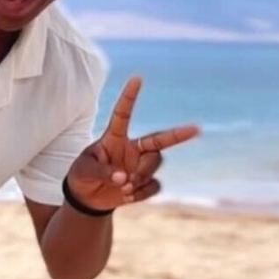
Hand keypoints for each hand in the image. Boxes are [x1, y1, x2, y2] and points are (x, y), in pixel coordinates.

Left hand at [66, 76, 198, 211]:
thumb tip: (124, 178)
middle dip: (178, 134)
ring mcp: (139, 166)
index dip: (129, 96)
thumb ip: (102, 172)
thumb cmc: (82, 177)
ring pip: (156, 163)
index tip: (137, 78)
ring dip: (142, 175)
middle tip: (196, 130)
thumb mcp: (84, 171)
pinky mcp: (143, 184)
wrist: (86, 200)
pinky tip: (126, 197)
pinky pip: (154, 186)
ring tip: (124, 187)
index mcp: (114, 138)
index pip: (123, 114)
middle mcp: (131, 149)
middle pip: (158, 141)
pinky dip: (142, 193)